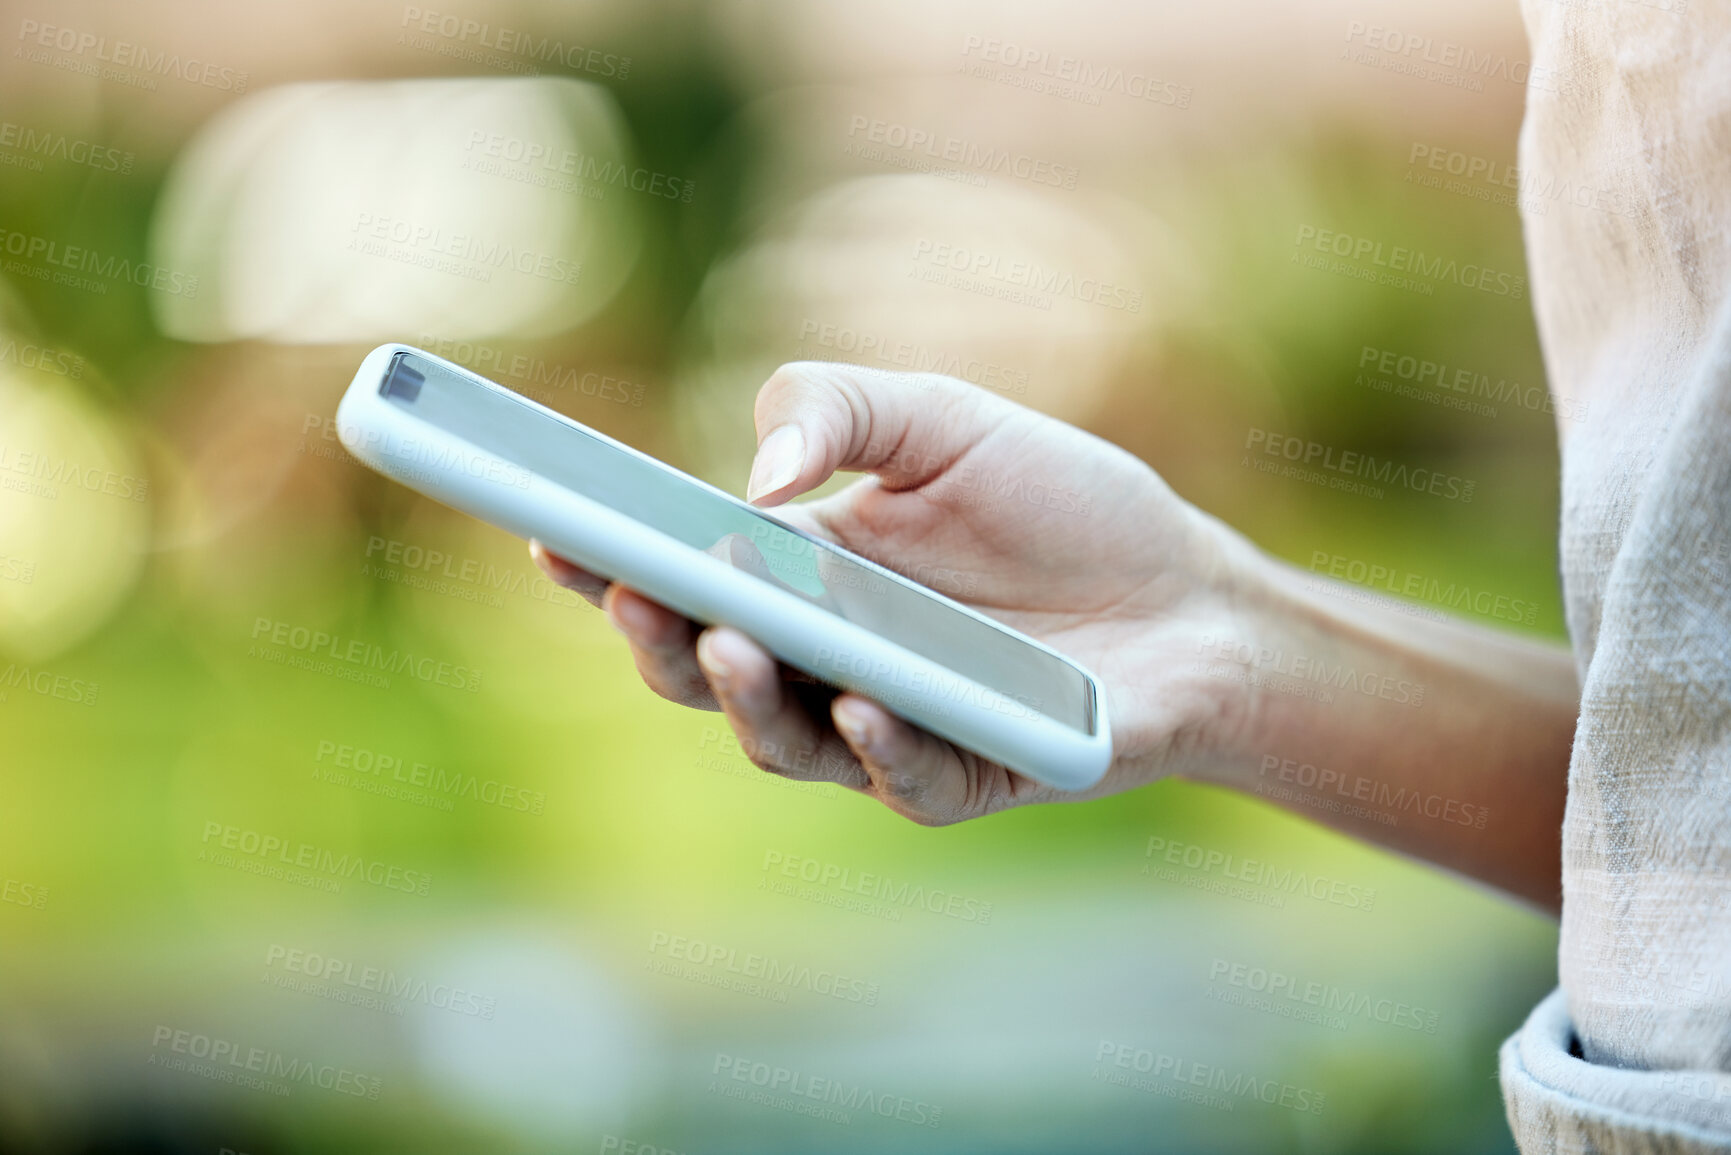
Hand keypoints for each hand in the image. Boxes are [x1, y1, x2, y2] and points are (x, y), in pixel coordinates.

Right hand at [532, 361, 1264, 824]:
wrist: (1192, 591)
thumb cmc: (1063, 504)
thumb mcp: (947, 420)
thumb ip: (842, 410)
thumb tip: (753, 477)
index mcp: (802, 573)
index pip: (680, 571)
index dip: (607, 558)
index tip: (547, 524)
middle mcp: (825, 659)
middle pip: (702, 670)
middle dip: (652, 636)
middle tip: (631, 590)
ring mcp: (885, 728)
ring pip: (780, 740)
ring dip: (743, 698)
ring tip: (727, 641)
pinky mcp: (963, 775)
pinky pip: (900, 781)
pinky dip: (875, 747)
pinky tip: (864, 708)